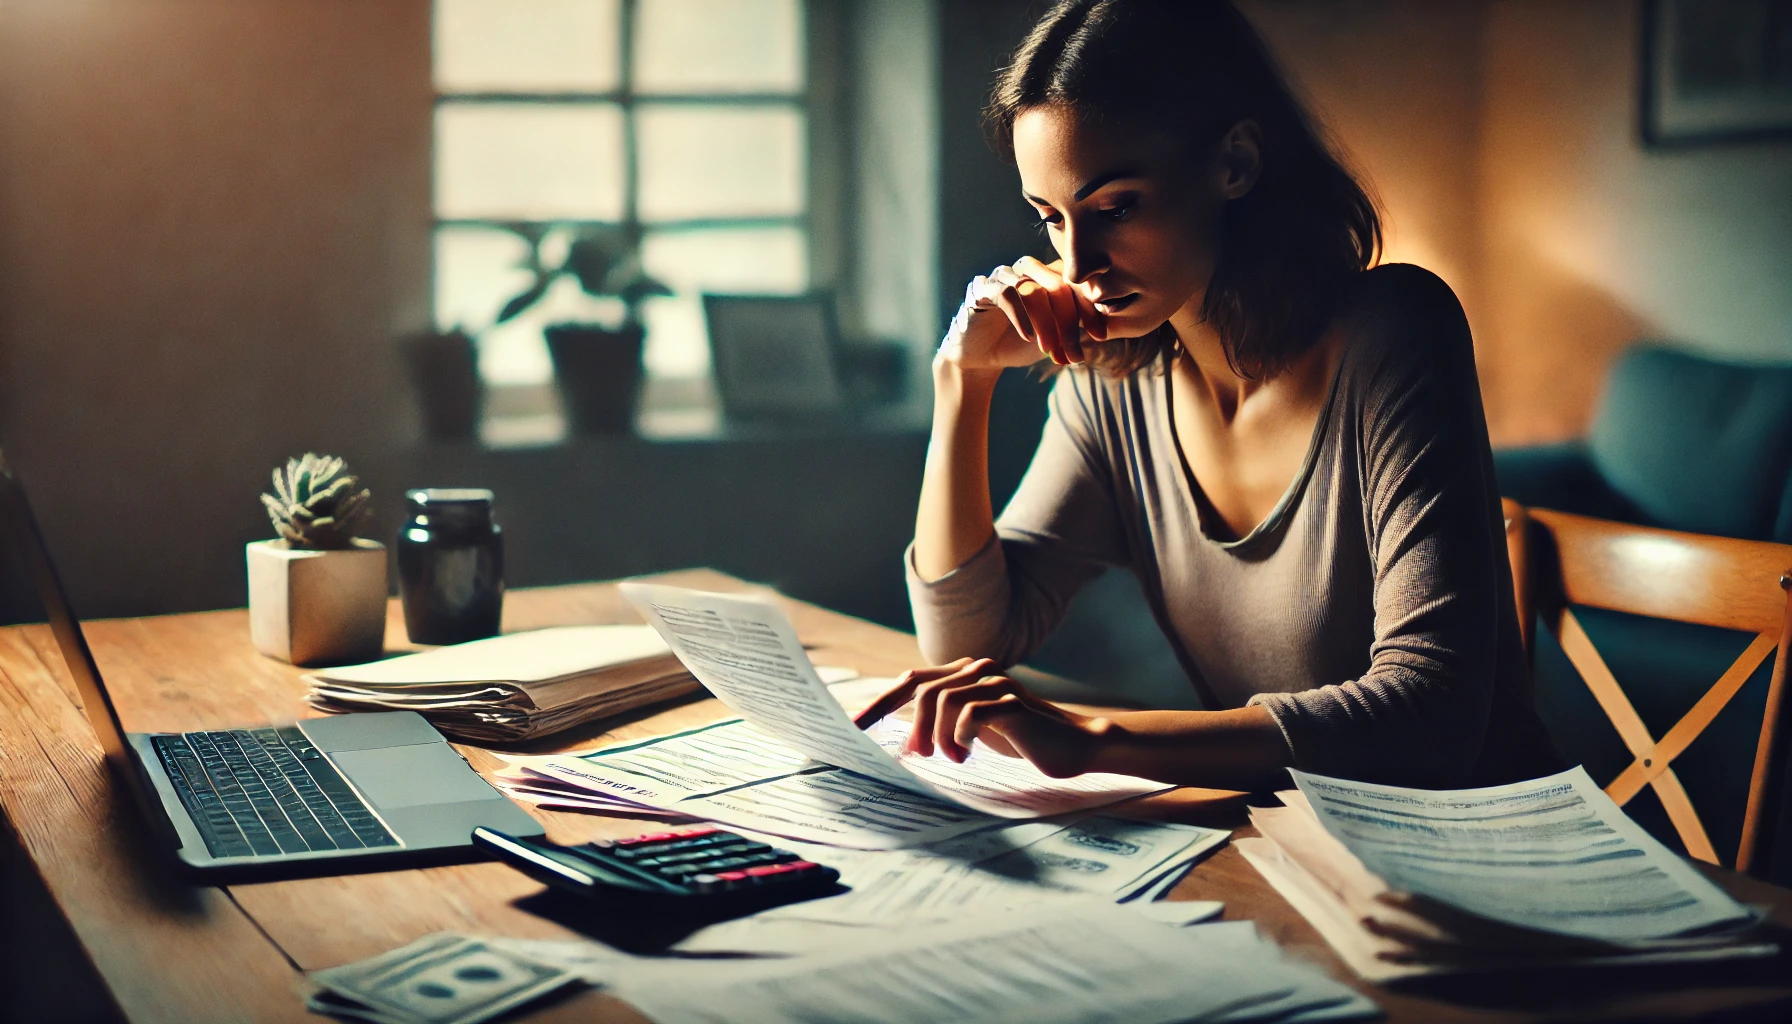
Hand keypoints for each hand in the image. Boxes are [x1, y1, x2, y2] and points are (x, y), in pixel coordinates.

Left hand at [853, 657, 1106, 777]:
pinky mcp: (1011, 703)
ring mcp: (995, 683)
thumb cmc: (1023, 739)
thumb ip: (944, 721)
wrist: (1074, 745)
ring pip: (941, 700)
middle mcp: (977, 671)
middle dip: (906, 724)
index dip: (879, 704)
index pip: (911, 681)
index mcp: (964, 676)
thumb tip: (903, 736)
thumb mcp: (975, 729)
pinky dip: (959, 737)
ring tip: (950, 759)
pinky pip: (969, 713)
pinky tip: (966, 755)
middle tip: (911, 755)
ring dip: (936, 736)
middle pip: (921, 688)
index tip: (852, 729)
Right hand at [937, 258, 1104, 371]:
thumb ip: (1078, 326)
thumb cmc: (1019, 344)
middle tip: (1075, 352)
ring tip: (1050, 350)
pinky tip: (1027, 338)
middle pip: (1058, 284)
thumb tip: (1110, 323)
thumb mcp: (1057, 337)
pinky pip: (1006, 295)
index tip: (1101, 336)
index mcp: (1046, 277)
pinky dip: (1021, 317)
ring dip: (1046, 324)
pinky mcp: (982, 289)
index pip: (1076, 283)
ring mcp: (1003, 277)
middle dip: (1070, 321)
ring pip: (1033, 290)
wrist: (980, 360)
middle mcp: (1026, 271)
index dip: (1091, 308)